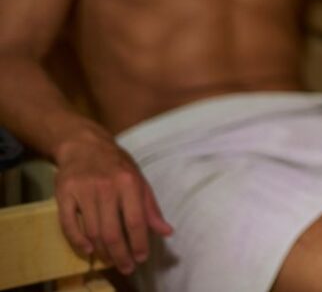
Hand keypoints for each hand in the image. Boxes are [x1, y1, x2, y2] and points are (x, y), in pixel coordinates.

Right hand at [54, 129, 172, 274]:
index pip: (136, 220)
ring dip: (102, 251)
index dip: (139, 243)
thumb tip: (167, 231)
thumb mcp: (139, 179)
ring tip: (110, 260)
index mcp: (129, 182)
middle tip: (125, 267)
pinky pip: (68, 224)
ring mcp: (83, 190)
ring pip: (92, 231)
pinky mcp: (64, 193)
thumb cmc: (116, 164)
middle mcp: (106, 187)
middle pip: (113, 231)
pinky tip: (88, 250)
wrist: (84, 145)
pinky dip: (77, 241)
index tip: (141, 258)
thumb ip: (151, 207)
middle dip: (120, 254)